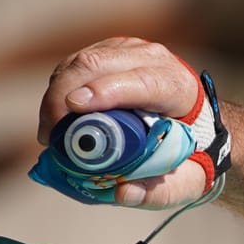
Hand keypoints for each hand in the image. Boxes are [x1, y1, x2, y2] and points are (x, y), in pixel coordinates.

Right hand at [37, 36, 211, 208]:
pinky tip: (58, 116)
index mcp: (178, 88)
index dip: (107, 91)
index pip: (143, 83)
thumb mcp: (183, 182)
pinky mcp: (110, 50)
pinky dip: (59, 87)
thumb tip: (123, 193)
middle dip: (64, 96)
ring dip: (56, 94)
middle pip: (99, 65)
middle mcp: (155, 60)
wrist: (194, 125)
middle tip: (49, 136)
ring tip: (51, 133)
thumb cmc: (188, 154)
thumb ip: (158, 192)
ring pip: (81, 61)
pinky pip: (74, 63)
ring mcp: (130, 51)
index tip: (74, 106)